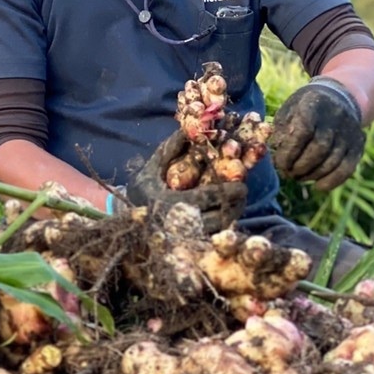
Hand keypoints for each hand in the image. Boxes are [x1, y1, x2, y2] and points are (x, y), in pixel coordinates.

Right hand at [122, 130, 246, 231]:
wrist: (129, 219)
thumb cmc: (141, 190)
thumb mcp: (152, 168)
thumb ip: (170, 150)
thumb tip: (188, 129)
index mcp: (171, 203)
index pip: (207, 197)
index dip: (227, 191)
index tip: (243, 184)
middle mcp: (181, 223)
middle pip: (219, 217)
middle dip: (236, 205)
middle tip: (244, 192)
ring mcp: (187, 236)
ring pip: (219, 229)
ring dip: (233, 215)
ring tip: (239, 202)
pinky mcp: (190, 243)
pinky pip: (214, 236)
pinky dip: (224, 225)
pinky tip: (227, 214)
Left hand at [269, 77, 364, 189]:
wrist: (338, 97)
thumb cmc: (305, 107)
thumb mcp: (289, 109)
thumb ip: (281, 129)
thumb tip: (276, 151)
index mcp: (313, 104)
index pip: (303, 131)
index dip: (290, 152)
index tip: (279, 164)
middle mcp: (335, 116)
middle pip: (319, 148)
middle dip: (300, 166)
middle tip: (288, 173)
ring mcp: (349, 131)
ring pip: (332, 161)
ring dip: (312, 174)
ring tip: (298, 177)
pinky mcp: (358, 144)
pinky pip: (347, 168)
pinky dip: (332, 181)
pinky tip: (318, 186)